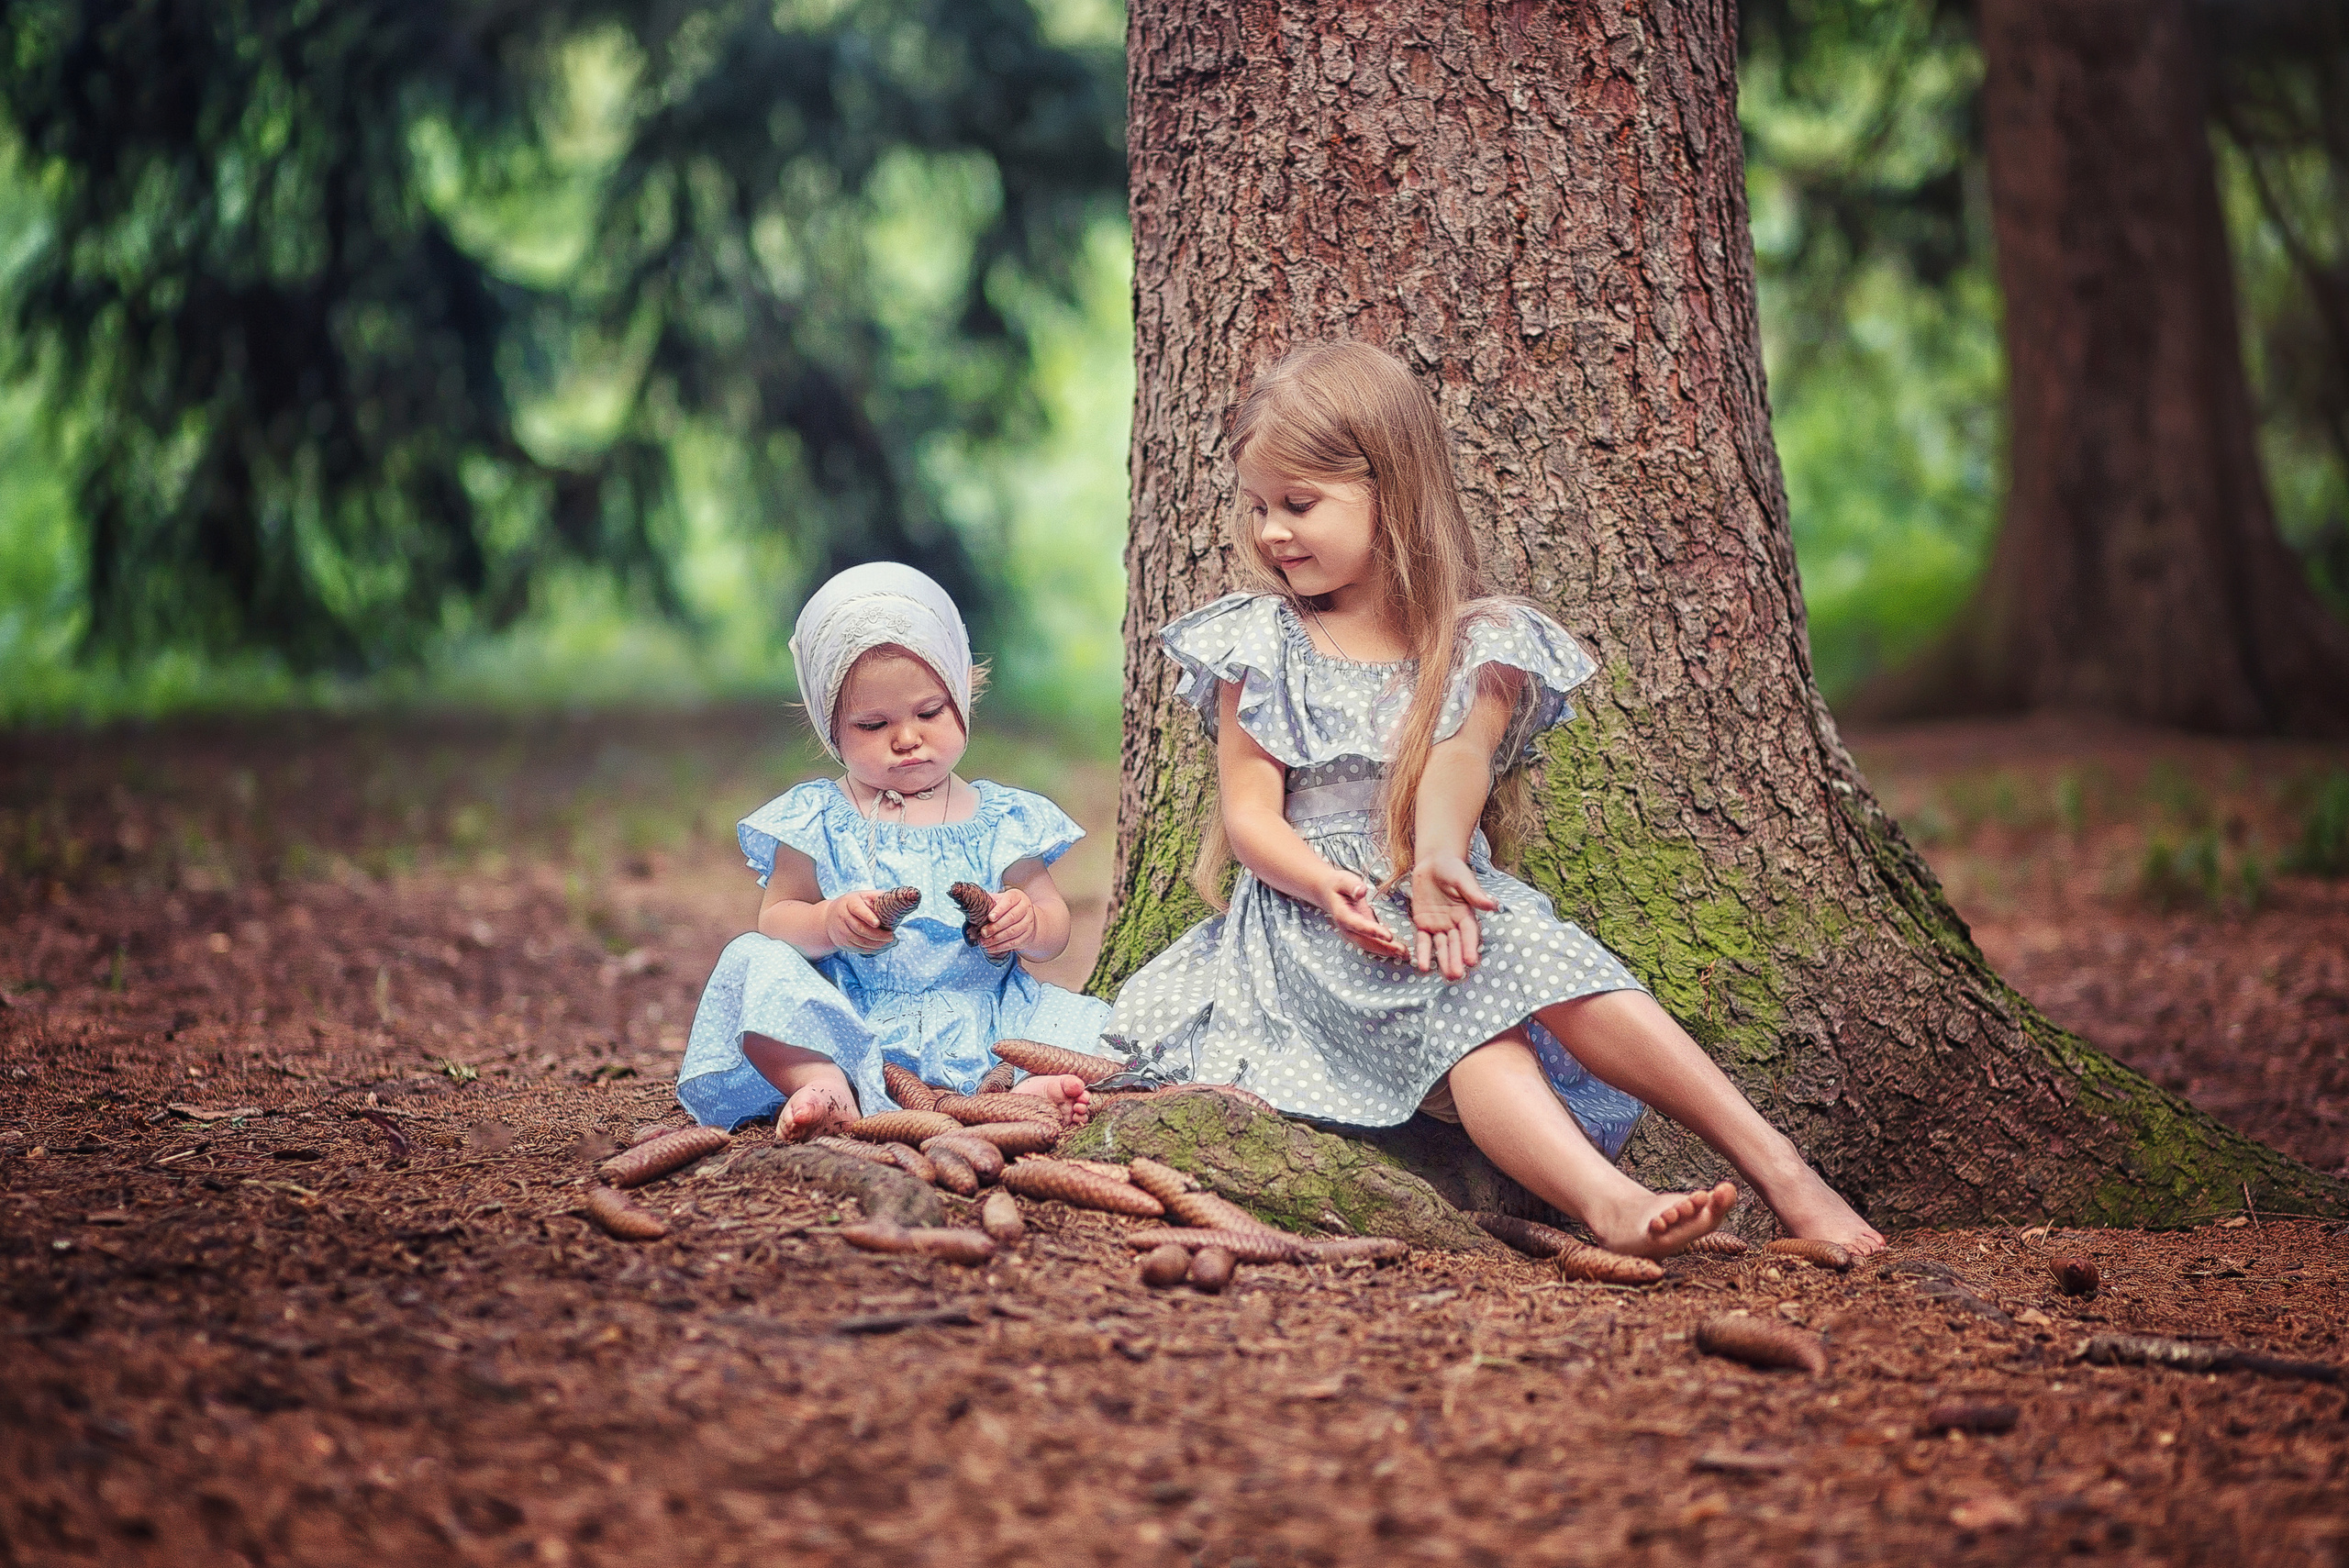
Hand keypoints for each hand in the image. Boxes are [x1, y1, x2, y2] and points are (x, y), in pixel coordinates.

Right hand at [823, 891, 893, 953]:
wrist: (829, 917)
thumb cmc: (852, 904)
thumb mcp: (862, 896)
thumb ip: (877, 897)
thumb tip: (896, 898)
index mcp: (849, 903)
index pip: (857, 910)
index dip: (867, 917)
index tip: (878, 923)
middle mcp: (843, 917)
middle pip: (860, 929)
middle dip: (878, 934)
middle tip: (891, 936)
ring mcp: (841, 932)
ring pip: (860, 941)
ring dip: (876, 944)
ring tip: (888, 941)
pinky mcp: (842, 943)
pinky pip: (858, 948)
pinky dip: (871, 949)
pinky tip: (881, 946)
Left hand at [979, 885, 1038, 957]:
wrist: (1025, 917)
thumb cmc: (1006, 907)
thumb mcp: (998, 900)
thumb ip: (987, 901)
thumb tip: (969, 902)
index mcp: (1017, 896)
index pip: (1009, 901)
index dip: (999, 910)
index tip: (990, 917)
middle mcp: (1025, 908)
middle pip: (1011, 918)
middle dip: (995, 927)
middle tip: (983, 933)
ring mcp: (1028, 922)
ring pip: (1013, 932)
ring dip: (997, 939)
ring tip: (984, 942)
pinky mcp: (1027, 935)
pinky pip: (1014, 942)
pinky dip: (1001, 946)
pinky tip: (990, 948)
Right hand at [1315, 865, 1407, 960]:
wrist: (1328, 893)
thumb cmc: (1338, 885)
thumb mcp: (1344, 880)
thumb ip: (1352, 885)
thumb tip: (1362, 891)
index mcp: (1343, 915)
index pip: (1358, 925)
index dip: (1373, 931)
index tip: (1389, 936)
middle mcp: (1347, 928)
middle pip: (1366, 942)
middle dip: (1384, 948)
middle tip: (1403, 952)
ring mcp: (1354, 933)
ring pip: (1370, 946)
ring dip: (1387, 952)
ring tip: (1405, 955)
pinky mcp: (1361, 934)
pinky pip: (1373, 944)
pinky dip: (1386, 949)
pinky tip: (1400, 952)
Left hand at [1410, 856, 1499, 980]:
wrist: (1433, 863)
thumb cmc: (1452, 869)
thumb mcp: (1463, 880)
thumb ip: (1474, 894)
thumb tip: (1492, 904)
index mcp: (1466, 914)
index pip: (1469, 933)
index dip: (1469, 947)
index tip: (1471, 961)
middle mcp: (1454, 923)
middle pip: (1456, 944)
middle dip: (1456, 959)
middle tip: (1457, 975)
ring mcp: (1439, 925)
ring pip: (1441, 947)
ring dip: (1443, 961)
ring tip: (1446, 977)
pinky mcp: (1423, 924)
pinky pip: (1423, 941)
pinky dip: (1423, 953)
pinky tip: (1422, 966)